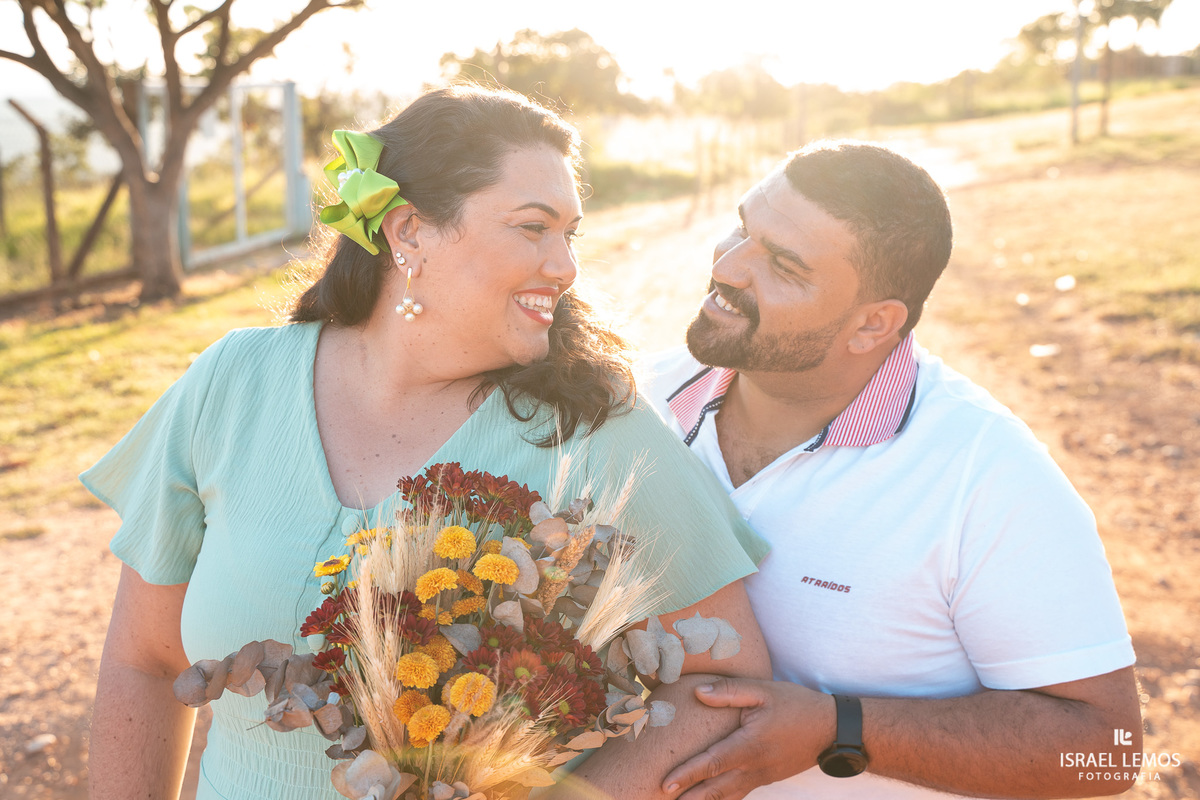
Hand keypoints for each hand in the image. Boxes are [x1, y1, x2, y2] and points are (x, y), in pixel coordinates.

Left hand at [662, 678, 835, 799]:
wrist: (831, 729)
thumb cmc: (796, 705)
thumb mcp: (764, 690)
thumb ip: (729, 692)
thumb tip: (697, 692)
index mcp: (749, 746)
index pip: (712, 763)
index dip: (687, 774)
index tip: (664, 784)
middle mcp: (753, 768)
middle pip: (714, 790)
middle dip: (688, 799)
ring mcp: (760, 777)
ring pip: (726, 797)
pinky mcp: (765, 779)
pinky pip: (738, 794)